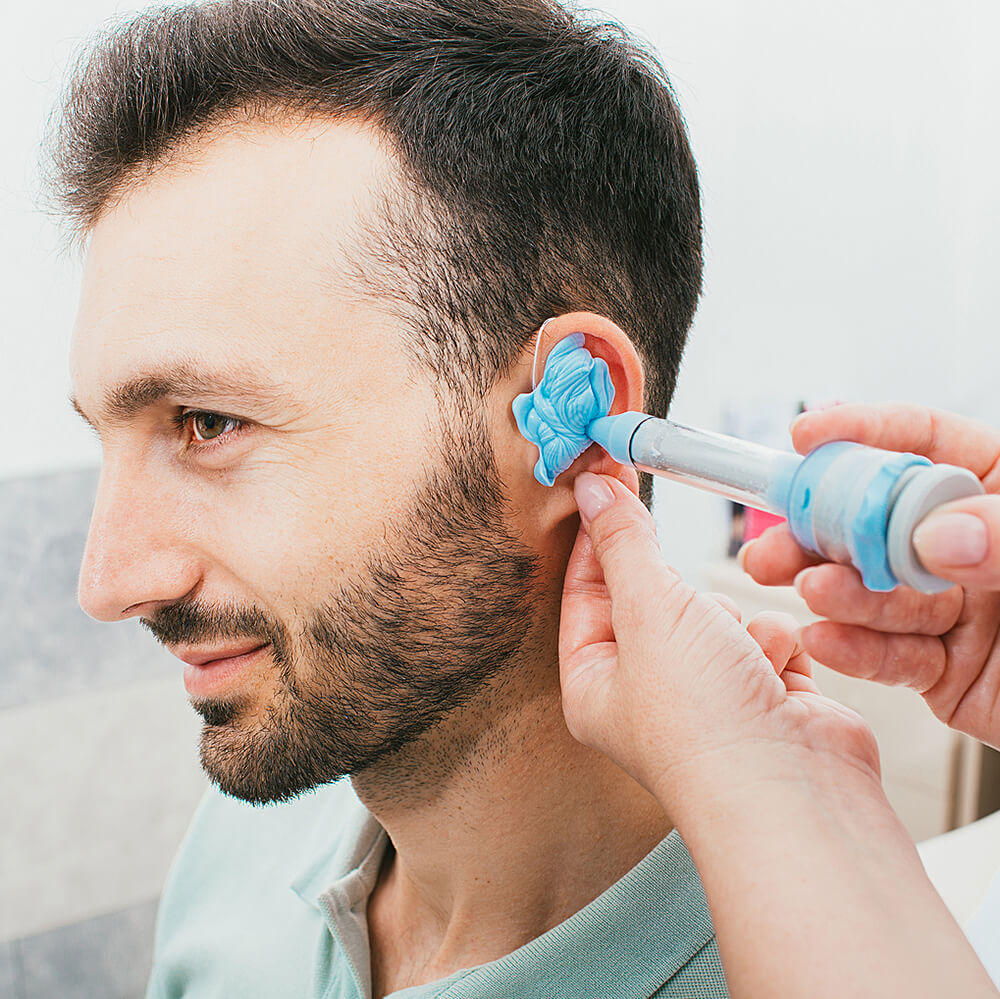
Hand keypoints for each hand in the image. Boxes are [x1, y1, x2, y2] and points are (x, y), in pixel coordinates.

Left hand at [558, 471, 879, 818]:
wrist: (797, 790)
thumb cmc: (703, 720)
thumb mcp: (648, 610)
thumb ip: (623, 543)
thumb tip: (590, 488)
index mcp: (594, 681)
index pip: (584, 588)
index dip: (595, 531)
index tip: (606, 474)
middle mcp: (647, 690)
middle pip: (653, 597)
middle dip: (676, 589)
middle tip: (680, 574)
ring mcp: (708, 694)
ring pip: (716, 613)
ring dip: (731, 621)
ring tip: (735, 656)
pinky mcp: (764, 694)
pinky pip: (763, 636)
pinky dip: (772, 646)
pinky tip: (774, 676)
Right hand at [740, 403, 999, 747]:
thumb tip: (938, 534)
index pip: (927, 446)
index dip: (865, 435)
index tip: (811, 436)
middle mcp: (972, 551)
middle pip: (879, 524)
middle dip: (822, 528)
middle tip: (777, 535)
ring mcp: (956, 613)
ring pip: (877, 593)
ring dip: (837, 590)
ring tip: (812, 588)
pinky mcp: (945, 675)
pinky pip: (892, 660)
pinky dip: (856, 651)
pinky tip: (828, 638)